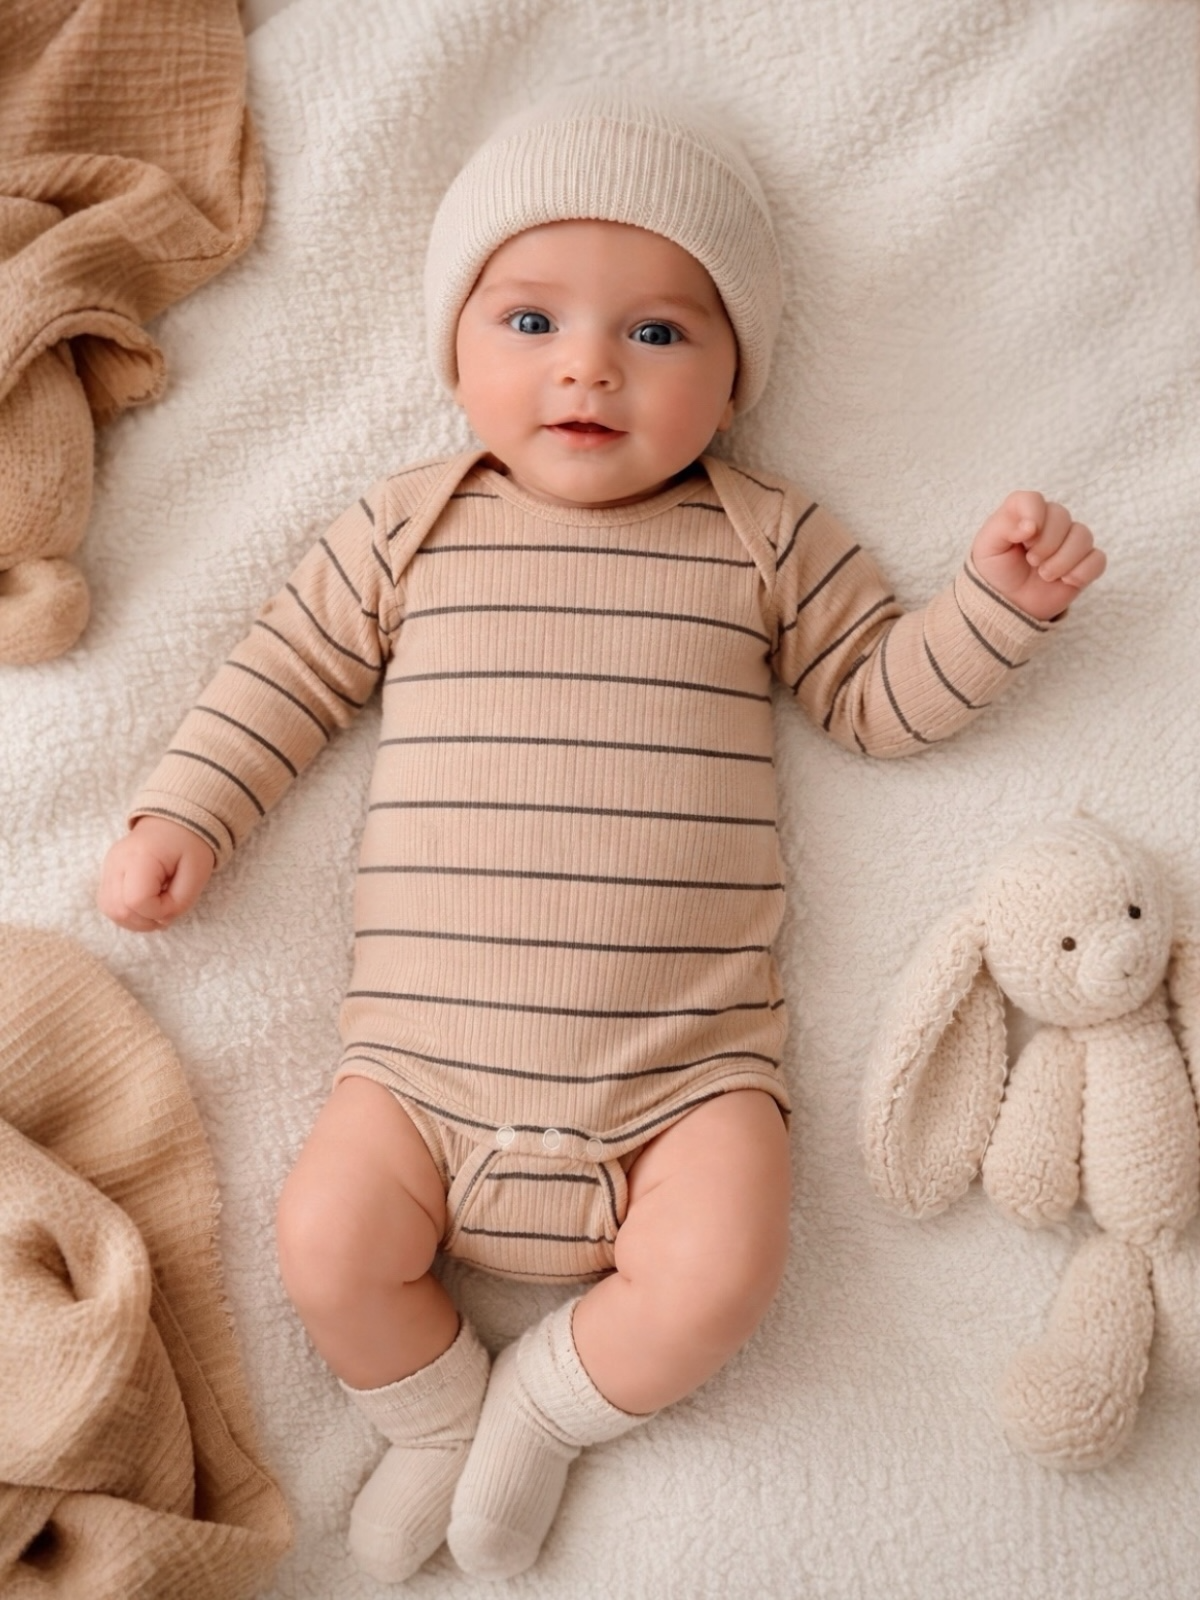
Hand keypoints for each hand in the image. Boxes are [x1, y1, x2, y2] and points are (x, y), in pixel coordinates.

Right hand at [97, 816, 214, 931]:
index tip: (174, 903)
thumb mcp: (197, 873)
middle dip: (144, 921)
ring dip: (133, 920)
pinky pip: (108, 902)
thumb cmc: (189, 845)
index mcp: (141, 857)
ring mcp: (108, 866)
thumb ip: (180, 902)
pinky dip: (126, 912)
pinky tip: (144, 907)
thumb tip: (160, 921)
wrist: (175, 821)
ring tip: (155, 912)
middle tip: (165, 914)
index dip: (157, 912)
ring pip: (109, 909)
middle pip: (118, 909)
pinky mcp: (108, 872)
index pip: (136, 901)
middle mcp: (117, 861)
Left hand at [970, 491, 1105, 621]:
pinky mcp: (1085, 562)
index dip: (1033, 516)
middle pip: (1062, 516)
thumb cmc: (997, 570)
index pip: (1034, 500)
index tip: (1025, 539)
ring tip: (1045, 575)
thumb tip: (1031, 526)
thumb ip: (1003, 527)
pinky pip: (1097, 559)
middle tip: (1032, 562)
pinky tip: (1066, 581)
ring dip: (1063, 560)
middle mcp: (1050, 522)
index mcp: (1024, 513)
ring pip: (1083, 536)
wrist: (1009, 602)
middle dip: (1047, 544)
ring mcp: (1070, 541)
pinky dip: (1082, 572)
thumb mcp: (987, 547)